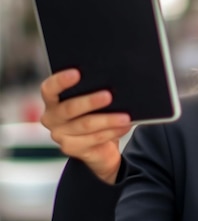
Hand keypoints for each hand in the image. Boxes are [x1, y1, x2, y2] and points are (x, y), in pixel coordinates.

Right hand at [40, 69, 132, 183]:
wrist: (100, 147)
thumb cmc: (95, 116)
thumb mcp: (92, 103)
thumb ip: (94, 91)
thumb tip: (111, 83)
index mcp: (53, 100)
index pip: (50, 88)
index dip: (61, 80)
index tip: (77, 73)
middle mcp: (51, 117)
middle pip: (70, 108)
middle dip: (91, 101)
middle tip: (109, 96)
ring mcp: (59, 135)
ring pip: (86, 125)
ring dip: (108, 119)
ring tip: (125, 116)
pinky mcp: (71, 148)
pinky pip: (95, 138)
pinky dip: (112, 131)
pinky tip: (124, 126)